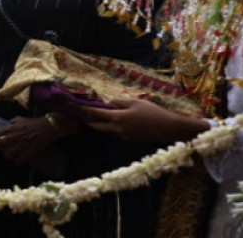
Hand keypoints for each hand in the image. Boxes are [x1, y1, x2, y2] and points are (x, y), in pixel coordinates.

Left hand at [0, 115, 58, 165]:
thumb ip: (8, 124)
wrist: (48, 128)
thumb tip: (1, 127)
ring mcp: (20, 146)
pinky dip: (17, 160)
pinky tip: (19, 156)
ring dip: (6, 155)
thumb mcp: (18, 120)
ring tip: (10, 152)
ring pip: (6, 155)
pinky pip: (17, 161)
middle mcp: (13, 137)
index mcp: (10, 128)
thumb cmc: (32, 123)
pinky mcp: (27, 153)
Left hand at [82, 99, 207, 142]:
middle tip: (79, 114)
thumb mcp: (135, 102)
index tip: (74, 106)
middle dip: (88, 120)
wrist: (169, 128)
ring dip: (98, 124)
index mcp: (118, 118)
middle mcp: (118, 129)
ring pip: (106, 130)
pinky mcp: (130, 139)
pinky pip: (115, 132)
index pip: (96, 114)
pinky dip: (110, 126)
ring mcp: (124, 136)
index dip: (84, 110)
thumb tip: (109, 103)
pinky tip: (111, 121)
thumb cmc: (153, 112)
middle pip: (97, 126)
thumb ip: (120, 102)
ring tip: (92, 116)